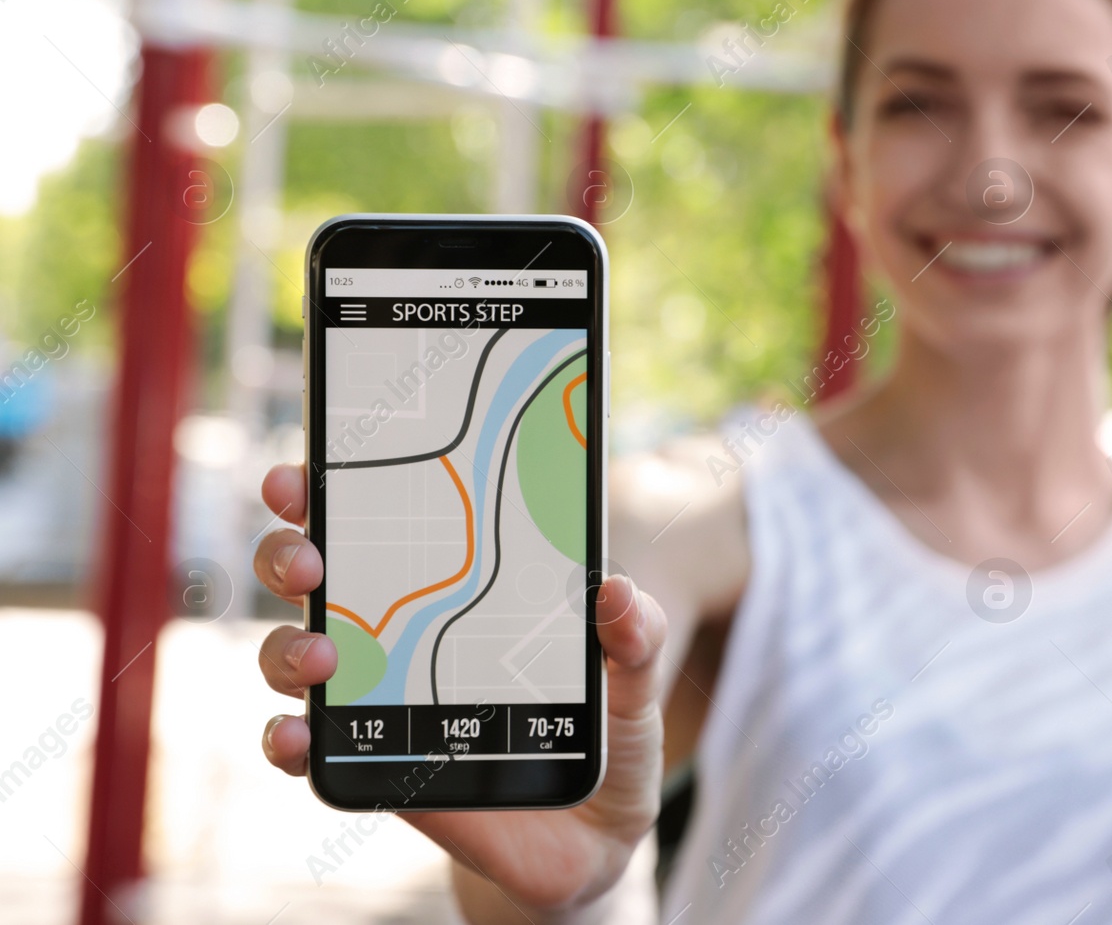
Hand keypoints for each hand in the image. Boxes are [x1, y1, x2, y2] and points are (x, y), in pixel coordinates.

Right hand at [254, 463, 667, 911]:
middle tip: (311, 559)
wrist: (592, 836)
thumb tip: (615, 591)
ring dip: (287, 647)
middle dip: (292, 550)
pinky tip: (296, 736)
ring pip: (294, 652)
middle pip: (318, 570)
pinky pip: (304, 746)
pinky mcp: (371, 762)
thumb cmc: (609, 735)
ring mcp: (378, 695)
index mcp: (463, 582)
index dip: (339, 480)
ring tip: (322, 659)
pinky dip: (284, 738)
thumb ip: (635, 638)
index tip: (312, 465)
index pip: (390, 513)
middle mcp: (403, 628)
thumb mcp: (634, 682)